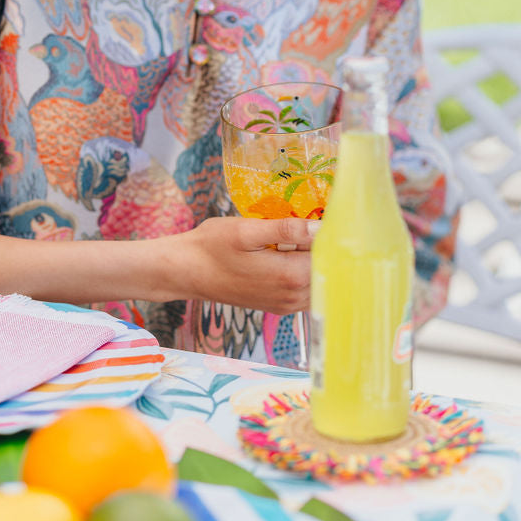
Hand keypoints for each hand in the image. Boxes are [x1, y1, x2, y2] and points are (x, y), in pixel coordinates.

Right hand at [170, 215, 318, 314]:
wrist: (186, 271)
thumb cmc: (211, 247)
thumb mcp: (247, 230)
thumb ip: (287, 230)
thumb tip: (321, 227)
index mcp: (289, 276)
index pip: (332, 256)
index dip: (334, 235)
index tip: (331, 214)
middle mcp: (292, 296)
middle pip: (329, 270)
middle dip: (327, 246)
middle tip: (318, 219)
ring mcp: (285, 304)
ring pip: (319, 281)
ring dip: (316, 259)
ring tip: (303, 236)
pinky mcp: (278, 305)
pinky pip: (306, 290)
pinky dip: (306, 272)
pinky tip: (292, 253)